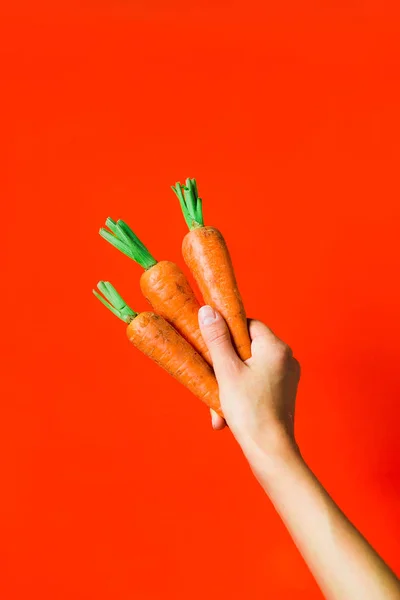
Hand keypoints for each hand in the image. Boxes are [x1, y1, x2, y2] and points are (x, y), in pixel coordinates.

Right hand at [198, 306, 300, 459]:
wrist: (271, 451)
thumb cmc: (249, 410)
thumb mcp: (226, 371)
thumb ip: (217, 339)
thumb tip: (208, 310)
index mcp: (275, 347)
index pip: (247, 324)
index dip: (227, 333)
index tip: (211, 346)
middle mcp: (286, 358)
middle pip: (246, 348)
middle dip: (224, 366)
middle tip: (210, 380)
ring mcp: (286, 377)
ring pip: (249, 369)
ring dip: (229, 384)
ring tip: (217, 407)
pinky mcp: (283, 393)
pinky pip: (256, 384)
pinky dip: (240, 395)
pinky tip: (226, 416)